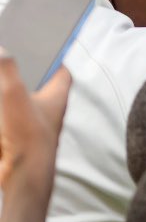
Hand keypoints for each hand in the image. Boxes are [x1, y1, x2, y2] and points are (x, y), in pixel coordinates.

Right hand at [0, 54, 69, 193]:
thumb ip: (7, 68)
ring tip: (1, 81)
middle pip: (38, 86)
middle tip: (10, 57)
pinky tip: (1, 106)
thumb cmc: (28, 134)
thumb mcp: (14, 93)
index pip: (62, 72)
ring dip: (9, 93)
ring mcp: (31, 125)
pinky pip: (9, 120)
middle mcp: (47, 110)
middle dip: (24, 74)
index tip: (44, 46)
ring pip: (20, 103)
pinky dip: (4, 111)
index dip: (54, 58)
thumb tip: (2, 51)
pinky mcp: (16, 138)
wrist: (22, 176)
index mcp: (56, 96)